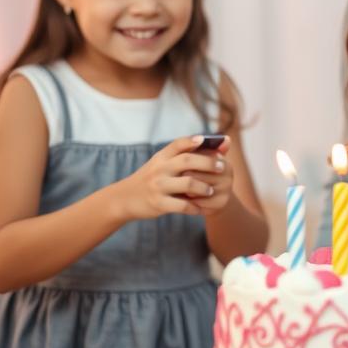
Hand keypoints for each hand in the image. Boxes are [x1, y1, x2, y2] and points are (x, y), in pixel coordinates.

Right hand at [107, 135, 224, 220]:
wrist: (125, 198)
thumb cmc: (151, 178)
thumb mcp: (161, 163)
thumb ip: (184, 154)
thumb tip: (215, 143)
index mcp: (161, 157)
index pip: (178, 144)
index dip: (193, 140)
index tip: (206, 139)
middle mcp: (159, 169)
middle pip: (188, 160)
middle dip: (208, 163)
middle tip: (222, 167)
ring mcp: (158, 186)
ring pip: (188, 183)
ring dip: (204, 187)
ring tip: (211, 191)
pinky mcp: (159, 204)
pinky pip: (182, 205)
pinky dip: (194, 207)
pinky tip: (200, 208)